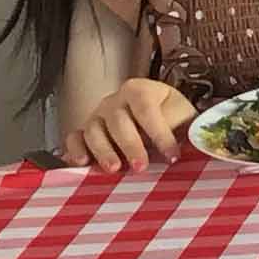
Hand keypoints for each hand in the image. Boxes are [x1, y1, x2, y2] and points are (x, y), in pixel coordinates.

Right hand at [62, 78, 194, 171]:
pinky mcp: (85, 133)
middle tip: (141, 166)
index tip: (172, 155)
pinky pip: (75, 139)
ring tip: (115, 168)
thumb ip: (180, 129)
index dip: (159, 133)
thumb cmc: (174, 120)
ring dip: (104, 151)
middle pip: (118, 120)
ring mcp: (98, 116)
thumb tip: (182, 147)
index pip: (146, 108)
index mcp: (141, 90)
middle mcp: (116, 101)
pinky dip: (76, 150)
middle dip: (130, 145)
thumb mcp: (184, 119)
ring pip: (94, 130)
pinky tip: (83, 162)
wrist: (166, 122)